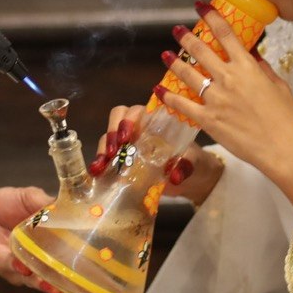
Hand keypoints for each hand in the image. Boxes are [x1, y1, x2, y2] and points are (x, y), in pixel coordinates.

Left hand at [0, 187, 88, 292]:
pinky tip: (27, 267)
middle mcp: (35, 267)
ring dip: (48, 285)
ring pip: (35, 280)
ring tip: (62, 291)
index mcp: (49, 253)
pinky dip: (18, 266)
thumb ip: (50, 204)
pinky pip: (8, 265)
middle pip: (60, 288)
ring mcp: (16, 267)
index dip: (92, 287)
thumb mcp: (31, 198)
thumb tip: (76, 204)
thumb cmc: (3, 207)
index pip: (74, 274)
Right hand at [87, 105, 223, 205]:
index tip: (126, 138)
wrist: (196, 181)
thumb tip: (174, 175)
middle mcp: (140, 129)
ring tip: (100, 166)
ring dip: (101, 149)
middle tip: (111, 151)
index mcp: (157, 122)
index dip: (127, 121)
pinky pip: (107, 157)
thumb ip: (186, 165)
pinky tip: (97, 174)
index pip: (137, 111)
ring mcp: (130, 144)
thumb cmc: (195, 163)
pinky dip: (100, 163)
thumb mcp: (194, 163)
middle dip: (111, 132)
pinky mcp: (124, 161)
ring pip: (109, 137)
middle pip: (118, 118)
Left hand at [153, 6, 292, 211]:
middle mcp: (228, 78)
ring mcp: (215, 98)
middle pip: (201, 51)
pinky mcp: (207, 119)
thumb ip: (263, 68)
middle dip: (186, 38)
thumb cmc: (285, 118)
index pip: (226, 34)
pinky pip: (182, 105)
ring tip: (165, 54)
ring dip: (174, 62)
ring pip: (187, 74)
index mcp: (247, 67)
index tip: (200, 7)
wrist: (281, 147)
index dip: (211, 17)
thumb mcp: (279, 86)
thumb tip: (253, 55)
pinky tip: (159, 90)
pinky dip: (168, 97)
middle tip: (176, 30)